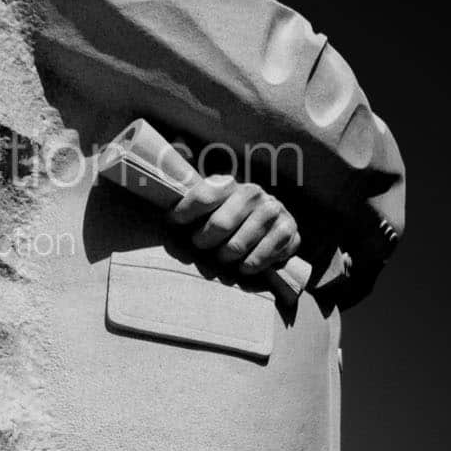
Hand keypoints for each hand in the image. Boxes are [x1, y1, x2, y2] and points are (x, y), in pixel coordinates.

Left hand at [168, 174, 300, 274]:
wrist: (269, 224)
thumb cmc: (224, 218)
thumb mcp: (205, 208)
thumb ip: (186, 209)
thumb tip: (161, 213)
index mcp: (228, 184)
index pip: (203, 196)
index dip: (184, 213)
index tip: (174, 222)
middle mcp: (252, 192)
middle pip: (219, 225)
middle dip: (203, 241)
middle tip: (200, 245)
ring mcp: (273, 210)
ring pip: (238, 245)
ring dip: (225, 256)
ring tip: (222, 256)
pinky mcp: (289, 230)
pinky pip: (261, 257)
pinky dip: (248, 266)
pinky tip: (243, 265)